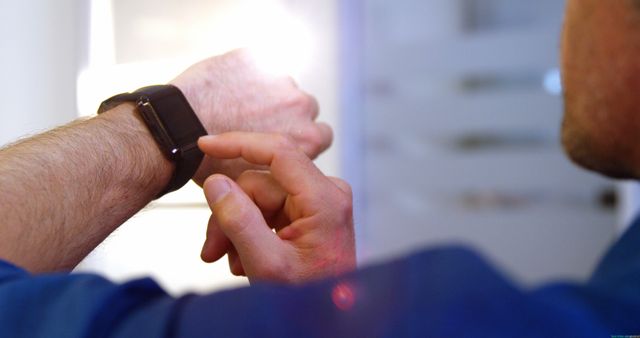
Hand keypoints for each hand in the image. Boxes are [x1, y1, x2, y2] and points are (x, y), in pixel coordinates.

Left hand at [170, 49, 331, 181]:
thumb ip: (278, 172)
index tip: (281, 139)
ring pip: (281, 85)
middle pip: (306, 108)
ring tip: (236, 106)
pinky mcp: (256, 59)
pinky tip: (224, 90)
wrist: (179, 131)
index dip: (301, 137)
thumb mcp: (256, 183)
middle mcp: (303, 106)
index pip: (321, 135)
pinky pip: (257, 65)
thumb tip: (276, 176)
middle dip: (288, 113)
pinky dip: (245, 75)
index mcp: (310, 139)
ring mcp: (280, 79)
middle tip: (258, 122)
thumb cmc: (211, 165)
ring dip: (267, 92)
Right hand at [198, 132, 355, 283]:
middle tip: (212, 250)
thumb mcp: (266, 264)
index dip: (238, 143)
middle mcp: (326, 192)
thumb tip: (215, 182)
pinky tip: (245, 257)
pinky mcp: (309, 211)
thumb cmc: (305, 298)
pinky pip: (268, 208)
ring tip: (229, 260)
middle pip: (259, 182)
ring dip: (237, 227)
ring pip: (258, 197)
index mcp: (324, 199)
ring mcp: (318, 201)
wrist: (323, 318)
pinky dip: (250, 230)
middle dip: (231, 214)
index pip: (278, 151)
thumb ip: (239, 221)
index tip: (204, 144)